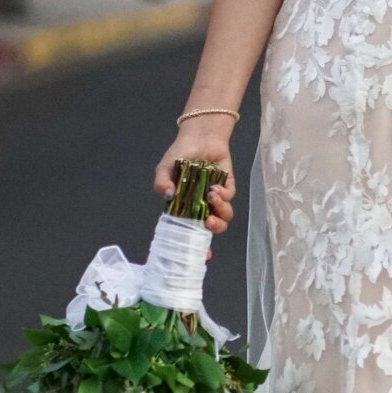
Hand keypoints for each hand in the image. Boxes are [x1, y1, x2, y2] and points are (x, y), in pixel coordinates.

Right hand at [154, 120, 236, 234]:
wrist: (199, 136)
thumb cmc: (180, 153)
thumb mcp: (164, 168)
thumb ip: (162, 183)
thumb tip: (168, 196)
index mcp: (186, 208)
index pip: (192, 230)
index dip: (198, 245)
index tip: (202, 256)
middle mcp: (202, 206)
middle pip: (212, 228)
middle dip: (213, 229)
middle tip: (208, 222)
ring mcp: (217, 198)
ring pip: (224, 215)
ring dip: (220, 210)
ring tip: (211, 197)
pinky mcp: (229, 187)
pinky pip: (230, 198)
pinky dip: (224, 195)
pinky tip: (215, 187)